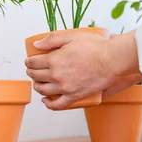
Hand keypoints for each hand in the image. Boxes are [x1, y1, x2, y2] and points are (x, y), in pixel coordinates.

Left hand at [25, 29, 141, 109]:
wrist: (112, 61)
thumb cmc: (95, 47)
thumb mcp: (71, 36)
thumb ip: (52, 39)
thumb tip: (36, 45)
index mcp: (53, 60)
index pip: (33, 62)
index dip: (29, 61)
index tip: (30, 60)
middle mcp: (56, 76)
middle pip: (36, 76)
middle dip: (31, 72)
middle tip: (32, 69)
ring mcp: (65, 88)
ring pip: (43, 91)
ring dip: (37, 86)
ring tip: (38, 82)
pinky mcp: (74, 96)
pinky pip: (57, 105)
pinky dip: (48, 104)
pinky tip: (46, 100)